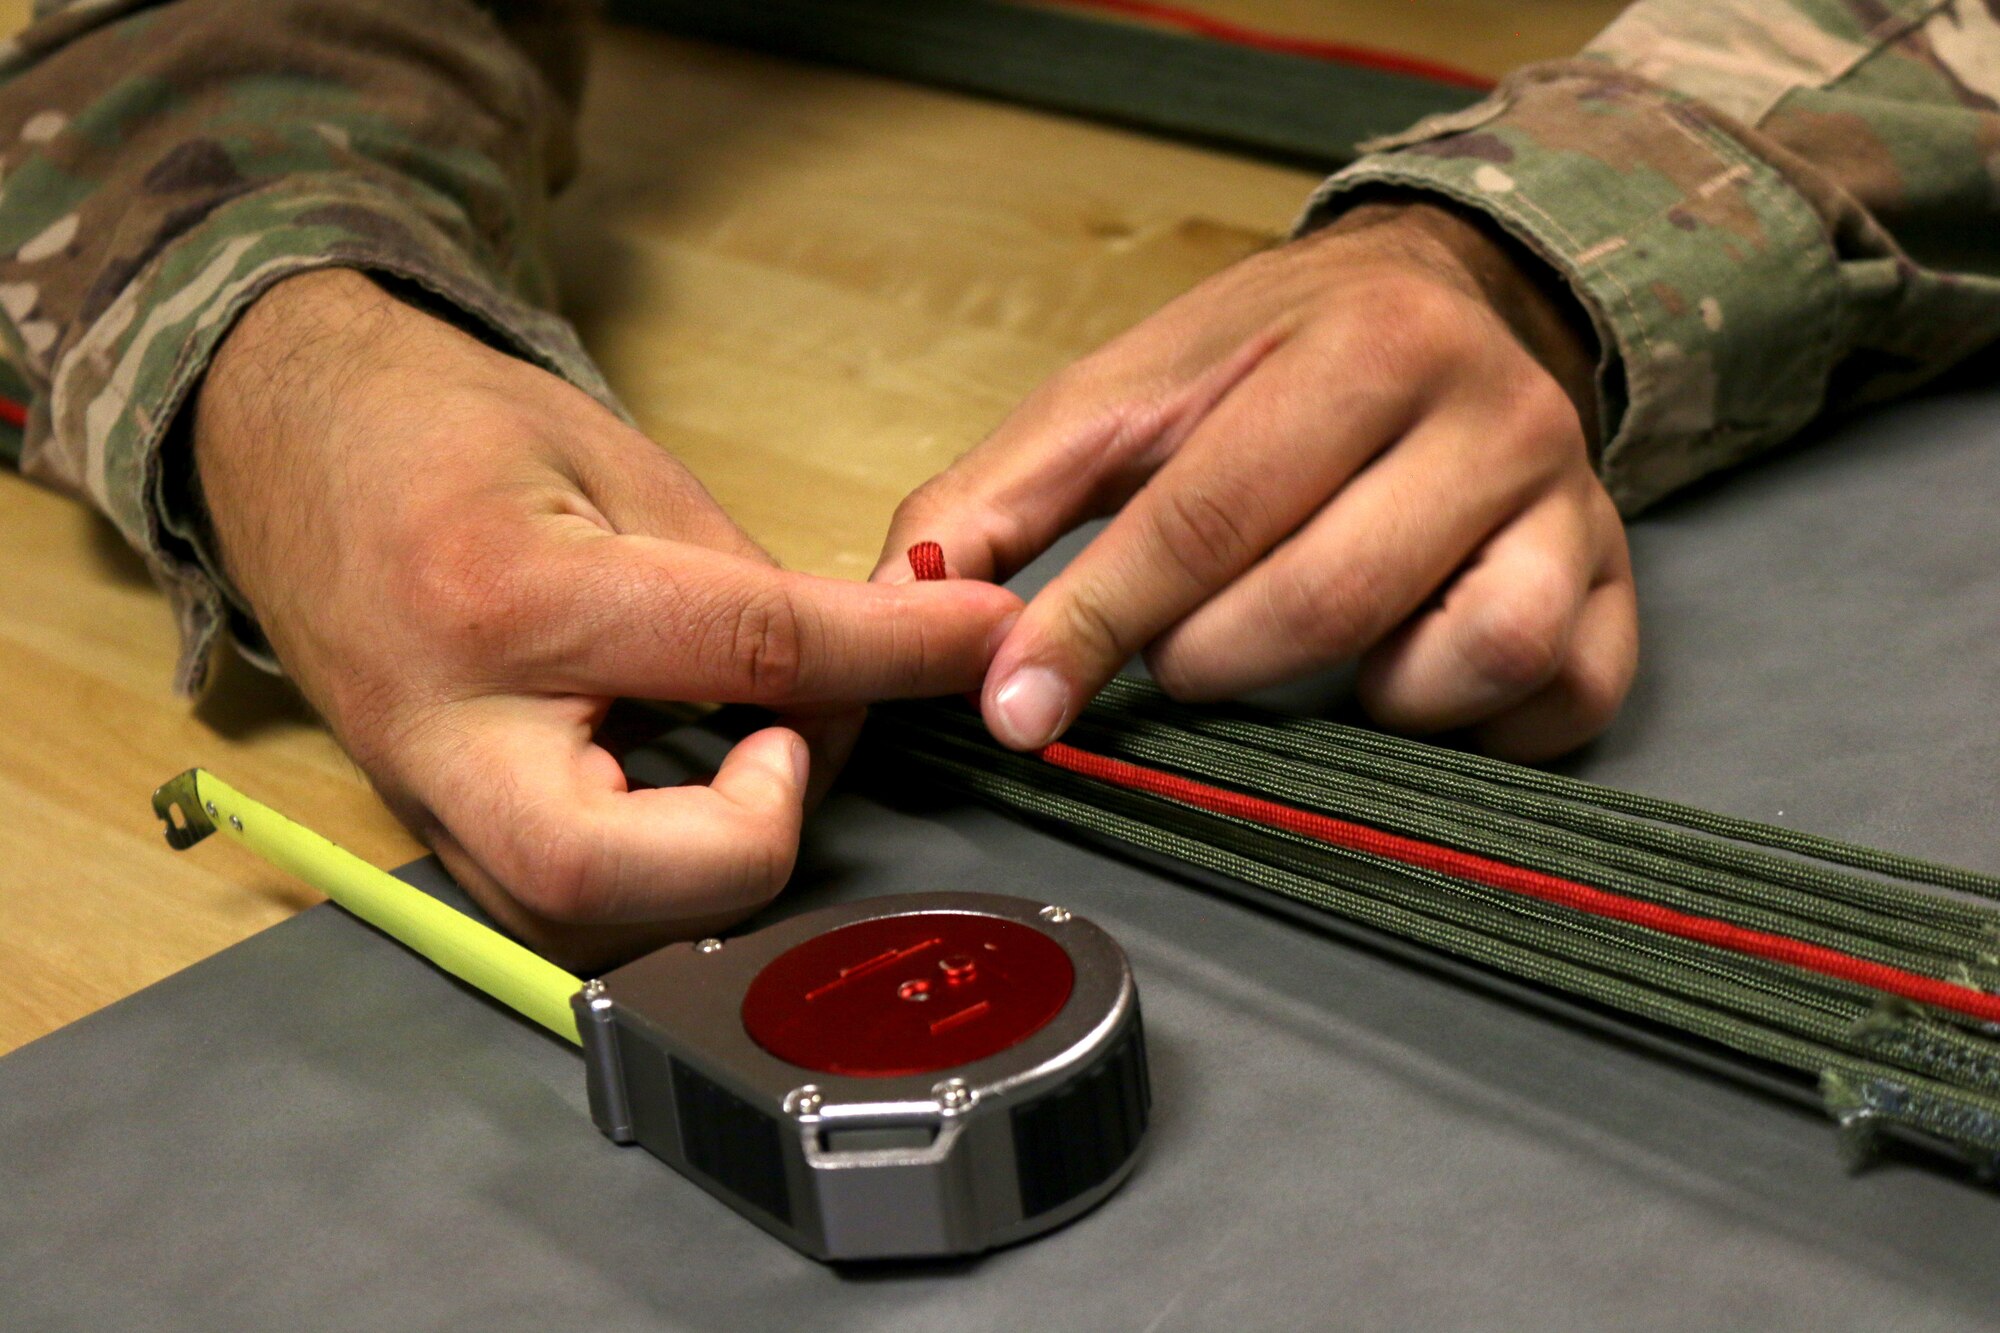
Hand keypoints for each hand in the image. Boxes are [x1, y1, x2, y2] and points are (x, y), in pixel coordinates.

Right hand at [194, 270, 1019, 965]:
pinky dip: (662, 866)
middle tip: (796, 743)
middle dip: (753, 838)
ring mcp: (424, 797)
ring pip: (587, 921)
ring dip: (712, 863)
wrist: (287, 443)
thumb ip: (740, 581)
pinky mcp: (433, 830)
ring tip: (754, 749)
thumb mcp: (615, 461)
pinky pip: (565, 900)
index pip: (744, 651)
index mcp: (506, 593)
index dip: (895, 652)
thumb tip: (858, 669)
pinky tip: (696, 782)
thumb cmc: (448, 430)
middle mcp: (449, 724)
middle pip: (612, 878)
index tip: (983, 633)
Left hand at [875, 200, 1635, 761]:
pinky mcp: (1614, 588)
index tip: (1018, 709)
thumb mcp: (1117, 399)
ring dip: (1347, 693)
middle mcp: (1490, 412)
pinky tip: (1396, 675)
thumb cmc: (1263, 365)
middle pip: (1322, 601)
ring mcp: (1572, 504)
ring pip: (1464, 658)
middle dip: (1209, 659)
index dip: (1095, 628)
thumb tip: (899, 603)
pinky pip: (1553, 703)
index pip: (1204, 514)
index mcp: (1357, 343)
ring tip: (1297, 648)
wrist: (1438, 306)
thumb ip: (995, 498)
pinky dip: (1459, 726)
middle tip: (1181, 649)